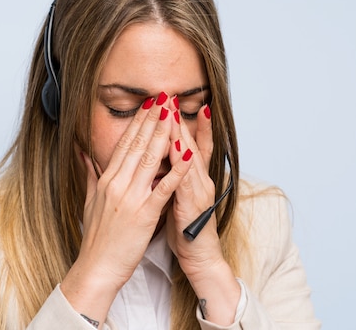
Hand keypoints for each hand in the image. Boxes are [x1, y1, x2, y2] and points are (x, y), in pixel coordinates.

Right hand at [60, 93, 192, 322]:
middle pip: (137, 145)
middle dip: (153, 119)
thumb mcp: (89, 201)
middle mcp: (118, 184)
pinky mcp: (144, 214)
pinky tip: (187, 155)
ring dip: (163, 134)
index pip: (125, 144)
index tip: (149, 104)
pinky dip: (176, 170)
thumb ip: (89, 174)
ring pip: (149, 159)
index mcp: (107, 180)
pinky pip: (163, 188)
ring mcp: (131, 198)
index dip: (138, 122)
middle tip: (164, 97)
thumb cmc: (96, 238)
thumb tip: (83, 154)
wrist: (96, 267)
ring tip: (173, 113)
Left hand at [166, 102, 221, 278]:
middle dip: (178, 119)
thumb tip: (156, 161)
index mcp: (190, 177)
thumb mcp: (173, 198)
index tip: (170, 102)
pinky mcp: (194, 206)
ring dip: (181, 134)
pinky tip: (179, 150)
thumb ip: (167, 177)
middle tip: (169, 96)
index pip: (187, 143)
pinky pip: (187, 182)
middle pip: (189, 143)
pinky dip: (183, 165)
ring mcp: (199, 191)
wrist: (199, 258)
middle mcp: (198, 179)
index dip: (180, 122)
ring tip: (172, 113)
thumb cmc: (184, 228)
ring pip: (189, 157)